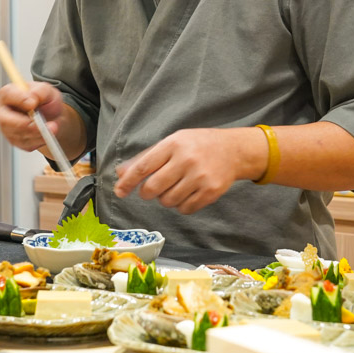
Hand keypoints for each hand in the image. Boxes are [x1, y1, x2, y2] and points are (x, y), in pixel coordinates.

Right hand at [0, 81, 65, 151]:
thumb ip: (40, 91)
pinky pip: (25, 145)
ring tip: (52, 127)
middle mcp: (3, 111)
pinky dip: (39, 140)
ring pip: (18, 135)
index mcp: (8, 94)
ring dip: (38, 133)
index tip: (33, 104)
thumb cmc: (46, 101)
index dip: (20, 100)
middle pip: (6, 121)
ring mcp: (7, 128)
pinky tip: (46, 133)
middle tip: (43, 124)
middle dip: (26, 125)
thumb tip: (31, 100)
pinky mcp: (15, 141)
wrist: (53, 117)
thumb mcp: (48, 90)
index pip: (7, 95)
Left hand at [113, 128, 265, 214]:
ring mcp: (200, 177)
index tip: (119, 191)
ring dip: (166, 198)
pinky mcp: (210, 192)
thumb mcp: (172, 143)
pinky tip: (188, 192)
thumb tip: (120, 173)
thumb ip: (146, 158)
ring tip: (176, 186)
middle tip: (153, 188)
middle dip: (147, 192)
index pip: (143, 167)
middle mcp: (186, 160)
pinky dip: (181, 205)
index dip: (127, 182)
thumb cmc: (197, 145)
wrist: (234, 150)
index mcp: (173, 144)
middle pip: (152, 189)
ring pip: (167, 201)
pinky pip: (184, 209)